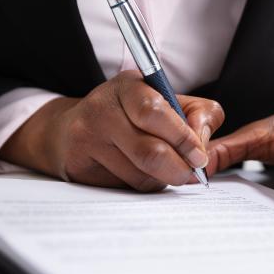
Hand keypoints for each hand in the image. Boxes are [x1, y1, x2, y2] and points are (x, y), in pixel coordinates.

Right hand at [0, 70, 224, 191]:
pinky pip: (123, 188)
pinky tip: (138, 173)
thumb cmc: (132, 115)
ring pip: (139, 176)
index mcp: (128, 85)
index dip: (183, 139)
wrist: (70, 130)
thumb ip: (200, 114)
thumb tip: (203, 146)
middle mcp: (102, 108)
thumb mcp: (169, 101)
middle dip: (178, 169)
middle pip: (150, 152)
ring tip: (162, 169)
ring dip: (160, 179)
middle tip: (190, 174)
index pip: (155, 112)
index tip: (200, 156)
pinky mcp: (78, 166)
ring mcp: (86, 138)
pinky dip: (140, 186)